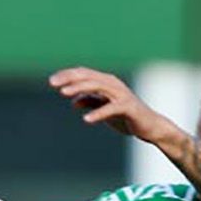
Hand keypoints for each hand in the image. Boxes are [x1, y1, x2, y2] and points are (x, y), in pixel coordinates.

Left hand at [49, 67, 176, 142]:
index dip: (67, 76)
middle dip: (70, 79)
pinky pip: (111, 108)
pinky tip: (86, 120)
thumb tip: (73, 101)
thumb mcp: (103, 108)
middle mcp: (113, 84)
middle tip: (53, 84)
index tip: (52, 81)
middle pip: (88, 77)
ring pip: (98, 87)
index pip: (84, 74)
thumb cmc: (125, 116)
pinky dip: (98, 113)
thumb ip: (90, 102)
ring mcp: (121, 94)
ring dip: (80, 89)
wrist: (148, 126)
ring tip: (65, 94)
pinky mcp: (128, 107)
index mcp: (107, 82)